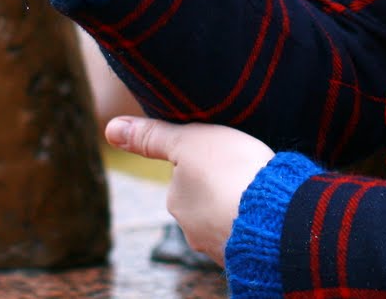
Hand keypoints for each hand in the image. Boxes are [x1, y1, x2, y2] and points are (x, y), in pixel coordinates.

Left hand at [105, 116, 273, 266]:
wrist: (274, 216)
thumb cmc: (231, 172)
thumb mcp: (190, 140)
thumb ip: (152, 136)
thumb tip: (110, 129)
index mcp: (177, 202)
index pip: (185, 178)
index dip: (206, 163)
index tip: (225, 156)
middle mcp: (192, 230)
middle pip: (205, 201)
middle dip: (221, 189)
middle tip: (244, 172)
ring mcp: (220, 246)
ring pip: (226, 220)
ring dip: (239, 207)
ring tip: (259, 191)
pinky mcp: (245, 255)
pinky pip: (247, 233)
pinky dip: (255, 221)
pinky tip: (267, 210)